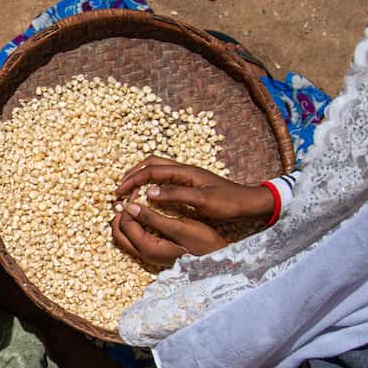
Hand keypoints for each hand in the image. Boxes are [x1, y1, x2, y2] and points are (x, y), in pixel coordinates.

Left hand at [111, 203, 228, 266]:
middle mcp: (143, 254)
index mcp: (147, 248)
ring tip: (137, 202)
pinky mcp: (154, 251)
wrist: (216, 260)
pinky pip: (135, 237)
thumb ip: (153, 218)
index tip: (138, 191)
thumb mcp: (179, 227)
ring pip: (125, 235)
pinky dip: (134, 225)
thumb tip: (131, 207)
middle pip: (118, 232)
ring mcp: (148, 254)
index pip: (124, 224)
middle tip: (131, 197)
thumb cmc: (202, 243)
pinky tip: (145, 212)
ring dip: (126, 219)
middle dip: (121, 213)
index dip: (128, 205)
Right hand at [115, 157, 273, 222]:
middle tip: (119, 189)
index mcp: (184, 171)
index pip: (150, 171)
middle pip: (150, 164)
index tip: (118, 193)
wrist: (248, 203)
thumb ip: (175, 195)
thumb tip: (148, 192)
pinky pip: (164, 178)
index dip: (132, 181)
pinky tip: (148, 195)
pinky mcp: (189, 183)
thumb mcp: (201, 201)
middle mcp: (184, 170)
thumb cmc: (228, 203)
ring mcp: (187, 176)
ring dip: (140, 177)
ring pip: (156, 170)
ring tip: (128, 190)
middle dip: (132, 174)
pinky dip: (150, 183)